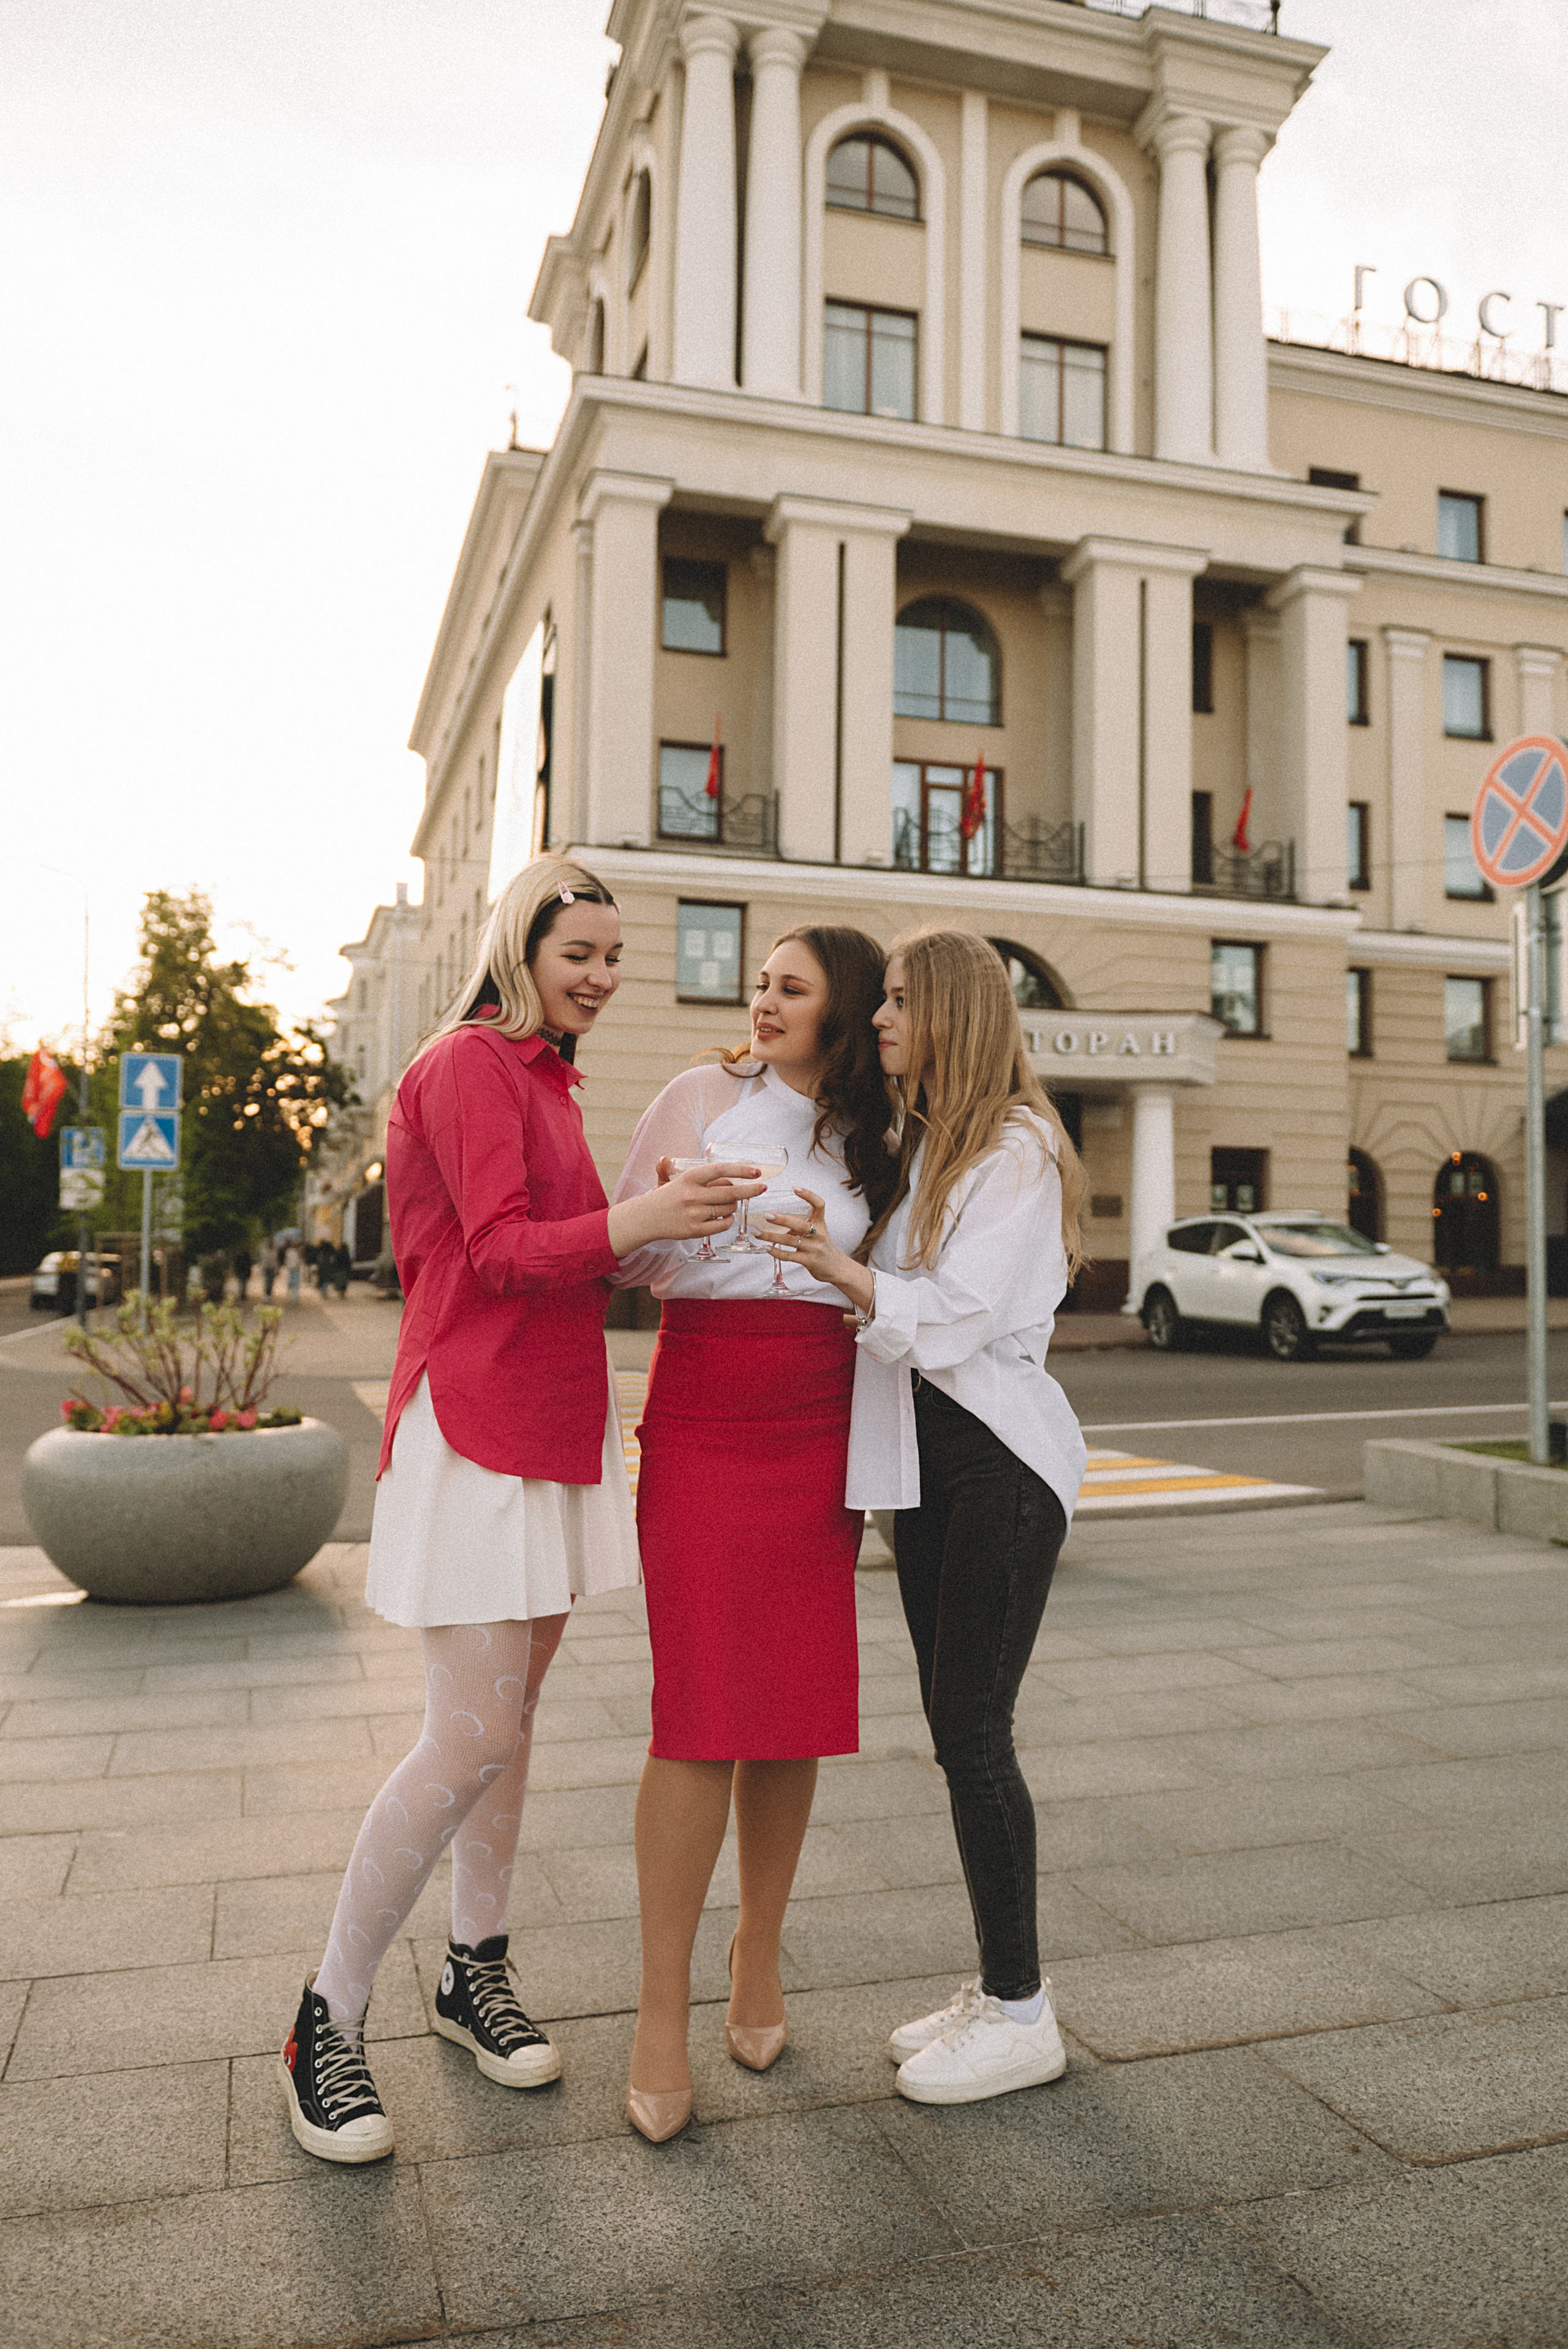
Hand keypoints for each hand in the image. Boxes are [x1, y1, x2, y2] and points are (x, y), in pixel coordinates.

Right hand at [607, 1163, 763, 1255]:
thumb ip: (677, 1170)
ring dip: (734, 1206)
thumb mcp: (669, 1179)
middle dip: (751, 1190)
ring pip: (728, 1209)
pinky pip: (722, 1225)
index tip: (756, 1171)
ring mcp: (694, 1214)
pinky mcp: (695, 1230)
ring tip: (730, 1203)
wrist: (645, 1219)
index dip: (741, 1170)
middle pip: (731, 1192)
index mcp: (689, 1178)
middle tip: (762, 1188)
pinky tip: (725, 1217)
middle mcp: (692, 1195)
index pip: (720, 1170)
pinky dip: (728, 1221)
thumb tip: (668, 1160)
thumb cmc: (663, 1197)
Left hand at [753, 1187, 875, 1314]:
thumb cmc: (821, 1246)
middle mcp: (819, 1234)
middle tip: (766, 1215)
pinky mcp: (809, 1261)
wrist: (835, 1268)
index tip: (794, 1188)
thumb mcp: (817, 1232)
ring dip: (771, 1237)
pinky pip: (789, 1256)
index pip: (819, 1205)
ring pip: (790, 1241)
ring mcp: (814, 1248)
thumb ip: (800, 1224)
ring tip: (757, 1233)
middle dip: (782, 1219)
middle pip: (800, 1224)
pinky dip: (776, 1252)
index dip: (808, 1195)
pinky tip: (766, 1248)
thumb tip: (775, 1218)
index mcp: (821, 1223)